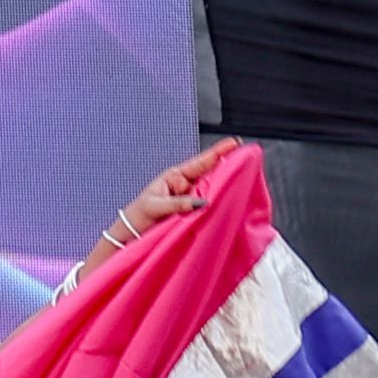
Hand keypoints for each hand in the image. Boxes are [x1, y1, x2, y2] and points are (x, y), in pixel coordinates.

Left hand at [92, 142, 229, 265]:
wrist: (132, 234)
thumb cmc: (139, 215)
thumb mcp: (155, 206)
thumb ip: (178, 203)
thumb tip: (202, 202)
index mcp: (175, 177)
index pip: (200, 162)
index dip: (218, 152)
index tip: (234, 143)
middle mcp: (186, 186)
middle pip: (211, 173)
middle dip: (227, 166)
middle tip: (244, 160)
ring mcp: (192, 198)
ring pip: (213, 189)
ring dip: (224, 186)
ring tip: (237, 180)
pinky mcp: (194, 212)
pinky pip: (209, 205)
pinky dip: (218, 202)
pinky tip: (226, 201)